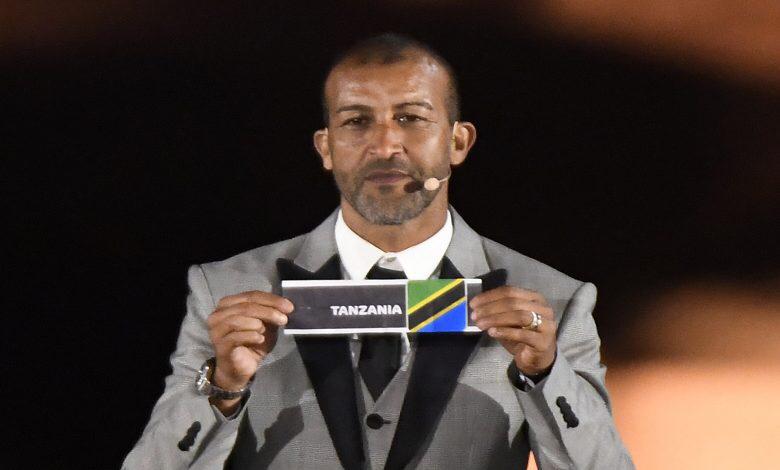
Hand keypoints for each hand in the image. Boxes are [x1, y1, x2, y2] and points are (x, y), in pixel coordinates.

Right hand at [206, 290, 293, 412]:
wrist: (240, 368)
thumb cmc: (251, 343)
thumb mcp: (264, 324)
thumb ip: (270, 313)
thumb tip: (285, 306)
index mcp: (228, 304)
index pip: (251, 295)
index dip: (271, 300)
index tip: (289, 307)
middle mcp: (218, 314)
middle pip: (245, 306)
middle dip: (268, 311)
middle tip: (284, 319)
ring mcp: (216, 330)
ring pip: (237, 319)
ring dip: (257, 323)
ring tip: (265, 330)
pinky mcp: (220, 345)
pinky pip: (235, 337)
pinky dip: (250, 336)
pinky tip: (259, 339)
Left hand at [470, 286, 556, 375]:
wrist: (537, 360)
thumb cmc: (522, 337)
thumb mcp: (508, 322)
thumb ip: (497, 312)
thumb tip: (477, 308)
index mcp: (534, 298)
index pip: (510, 291)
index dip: (490, 296)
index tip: (473, 304)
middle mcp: (543, 308)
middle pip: (513, 302)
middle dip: (490, 308)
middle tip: (474, 315)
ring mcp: (546, 324)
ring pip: (519, 316)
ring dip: (496, 319)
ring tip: (480, 324)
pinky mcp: (544, 341)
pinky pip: (523, 334)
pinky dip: (505, 332)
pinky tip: (492, 332)